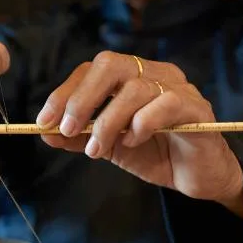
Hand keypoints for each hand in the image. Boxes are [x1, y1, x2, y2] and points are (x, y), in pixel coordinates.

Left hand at [35, 51, 242, 216]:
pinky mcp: (198, 109)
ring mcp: (178, 88)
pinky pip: (166, 105)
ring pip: (135, 88)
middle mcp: (154, 74)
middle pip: (111, 65)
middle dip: (82, 99)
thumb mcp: (107, 146)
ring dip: (107, 122)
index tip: (44, 121)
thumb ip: (77, 137)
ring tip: (97, 150)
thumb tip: (44, 132)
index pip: (92, 69)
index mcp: (130, 77)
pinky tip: (133, 143)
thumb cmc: (152, 153)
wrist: (196, 178)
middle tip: (69, 130)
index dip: (64, 92)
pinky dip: (142, 124)